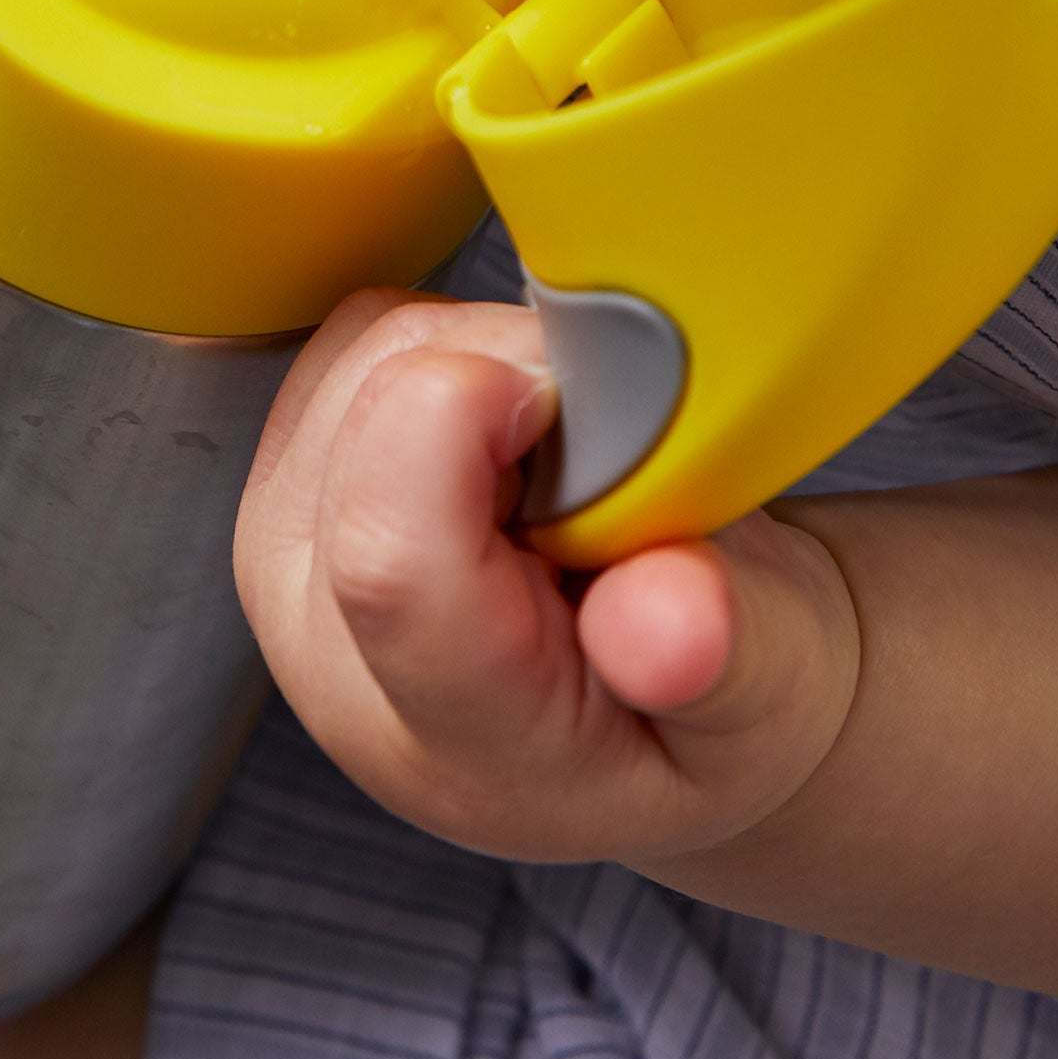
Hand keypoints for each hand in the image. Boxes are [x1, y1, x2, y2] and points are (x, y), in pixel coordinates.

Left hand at [233, 291, 861, 869]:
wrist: (659, 713)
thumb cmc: (710, 704)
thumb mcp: (771, 702)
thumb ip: (721, 658)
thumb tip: (670, 627)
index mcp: (445, 726)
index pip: (389, 560)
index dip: (485, 422)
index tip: (602, 408)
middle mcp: (326, 640)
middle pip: (385, 405)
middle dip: (527, 380)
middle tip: (616, 469)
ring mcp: (286, 545)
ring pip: (369, 346)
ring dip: (494, 362)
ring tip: (567, 469)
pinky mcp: (289, 467)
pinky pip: (360, 332)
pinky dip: (456, 349)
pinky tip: (515, 441)